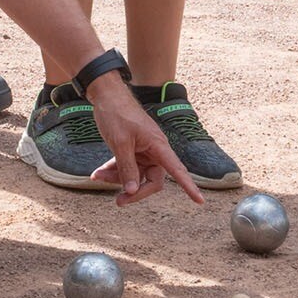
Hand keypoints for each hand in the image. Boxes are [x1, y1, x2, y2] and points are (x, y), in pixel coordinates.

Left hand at [82, 75, 203, 205]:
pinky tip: (98, 173)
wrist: (105, 95)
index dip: (189, 186)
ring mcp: (143, 152)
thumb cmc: (117, 115)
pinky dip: (113, 171)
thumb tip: (133, 191)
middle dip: (135, 191)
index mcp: (158, 146)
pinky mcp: (132, 150)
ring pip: (135, 175)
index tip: (200, 201)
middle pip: (152, 180)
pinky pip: (126, 167)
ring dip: (117, 179)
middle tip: (119, 201)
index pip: (177, 170)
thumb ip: (127, 168)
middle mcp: (154, 151)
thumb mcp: (120, 143)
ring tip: (97, 177)